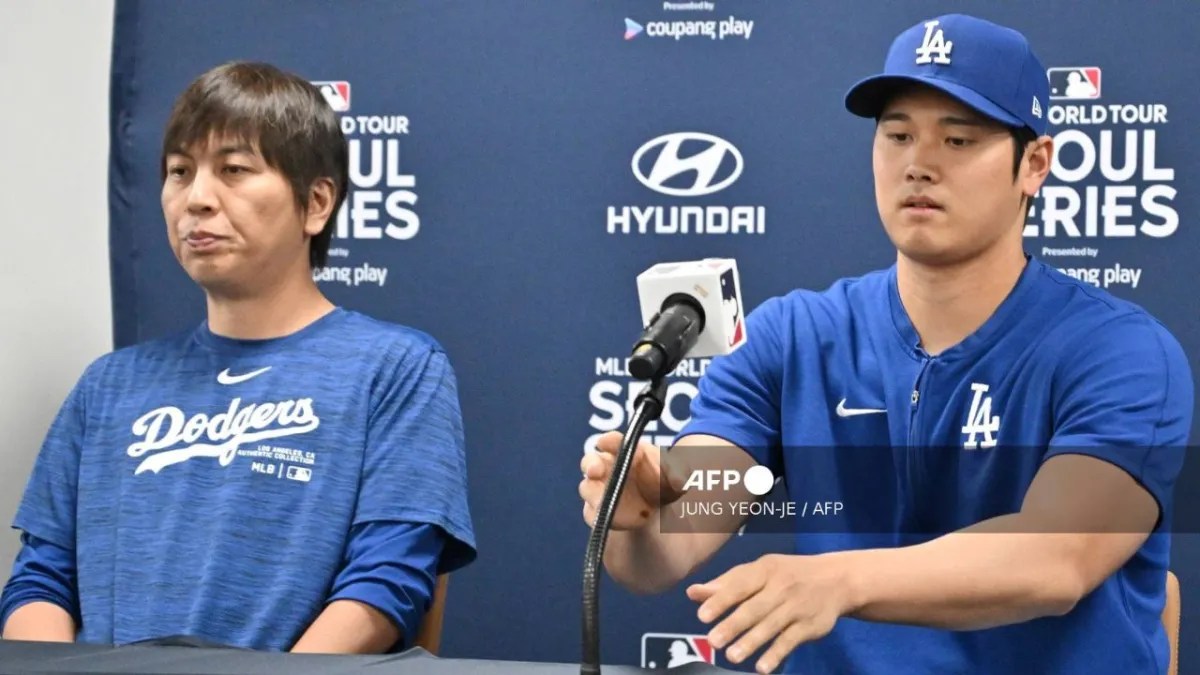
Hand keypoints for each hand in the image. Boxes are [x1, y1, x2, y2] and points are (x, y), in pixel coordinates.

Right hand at [579, 431, 687, 530]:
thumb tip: (679, 478)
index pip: (613, 441)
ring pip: (588, 487)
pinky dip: (596, 514)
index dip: (608, 441)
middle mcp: (609, 467)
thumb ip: (678, 473)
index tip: (605, 443)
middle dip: (590, 464)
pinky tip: (610, 517)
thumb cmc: (667, 481)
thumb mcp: (678, 475)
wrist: (662, 507)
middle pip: (590, 461)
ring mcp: (601, 489)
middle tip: (595, 470)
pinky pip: (591, 512)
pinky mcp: (600, 510)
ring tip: (603, 499)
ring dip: (593, 492)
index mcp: (627, 451)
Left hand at [687, 553, 853, 673]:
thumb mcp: (761, 571)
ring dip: (751, 642)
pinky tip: (761, 667)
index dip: (721, 600)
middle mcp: (781, 587)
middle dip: (733, 625)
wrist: (836, 579)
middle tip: (712, 641)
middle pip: (754, 608)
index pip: (740, 585)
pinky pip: (790, 641)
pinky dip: (776, 654)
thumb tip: (693, 593)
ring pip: (771, 626)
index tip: (702, 616)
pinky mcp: (810, 626)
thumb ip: (727, 583)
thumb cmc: (787, 575)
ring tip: (732, 656)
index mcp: (765, 570)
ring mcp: (796, 607)